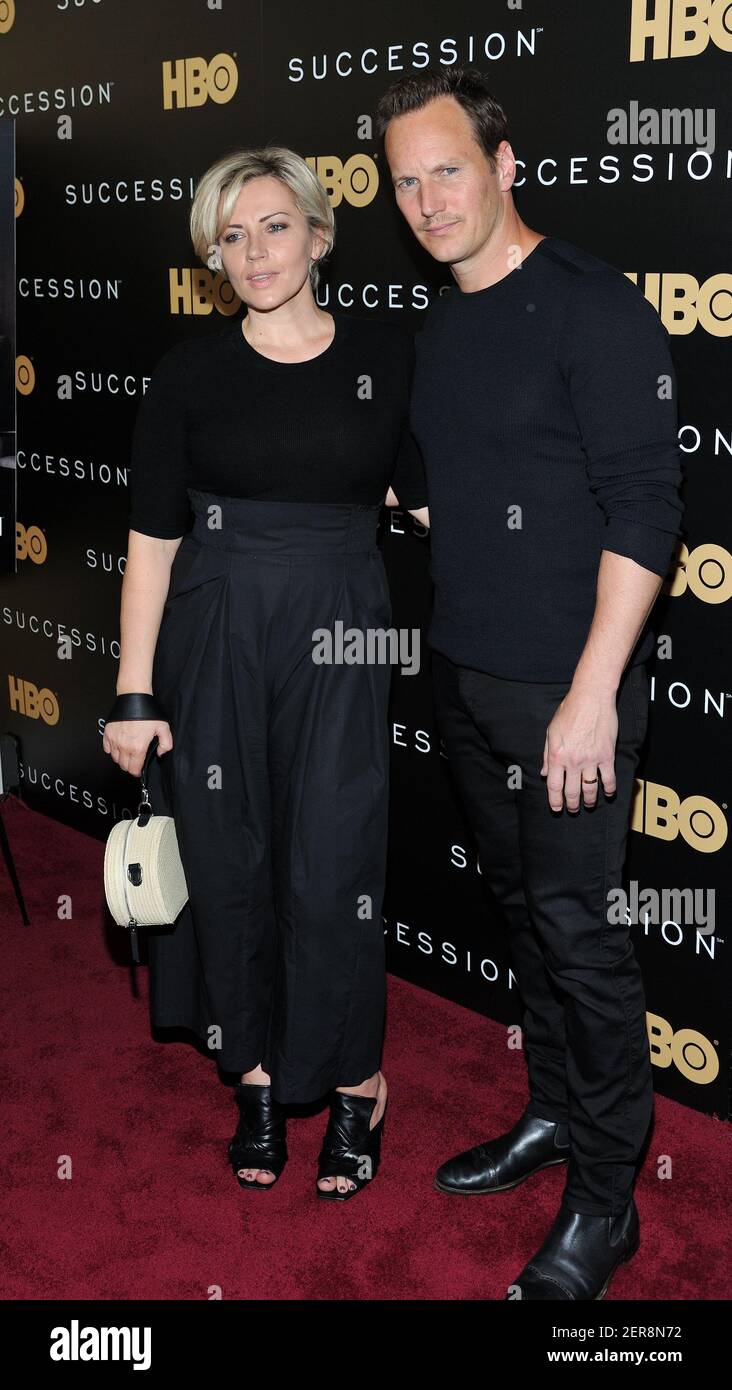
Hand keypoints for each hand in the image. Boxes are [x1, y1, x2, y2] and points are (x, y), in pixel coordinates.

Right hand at [103, 719, 172, 778]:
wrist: (134, 698)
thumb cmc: (148, 712)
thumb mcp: (164, 728)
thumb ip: (165, 744)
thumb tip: (160, 754)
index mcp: (138, 747)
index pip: (134, 769)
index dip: (138, 772)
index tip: (139, 770)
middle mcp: (124, 746)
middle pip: (124, 766)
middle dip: (130, 766)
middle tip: (135, 761)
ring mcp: (114, 740)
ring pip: (115, 759)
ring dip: (121, 759)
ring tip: (128, 753)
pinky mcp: (107, 734)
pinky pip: (107, 749)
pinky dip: (112, 750)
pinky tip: (119, 746)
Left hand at [540, 685, 617, 811]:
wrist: (591, 697)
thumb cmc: (569, 710)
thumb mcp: (551, 732)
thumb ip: (547, 754)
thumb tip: (544, 773)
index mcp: (556, 755)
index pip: (553, 786)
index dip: (554, 800)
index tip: (556, 808)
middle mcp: (572, 760)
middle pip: (571, 791)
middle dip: (571, 804)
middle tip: (572, 809)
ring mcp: (591, 759)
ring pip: (590, 788)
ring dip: (589, 800)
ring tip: (588, 805)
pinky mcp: (606, 755)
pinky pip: (608, 778)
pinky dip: (609, 789)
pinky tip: (608, 793)